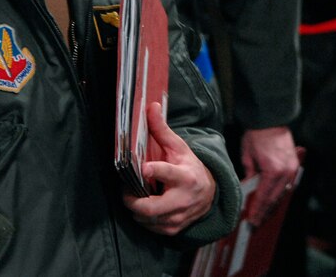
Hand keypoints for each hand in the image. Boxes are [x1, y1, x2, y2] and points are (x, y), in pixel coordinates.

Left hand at [124, 102, 216, 235]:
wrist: (210, 193)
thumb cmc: (189, 167)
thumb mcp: (178, 148)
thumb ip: (162, 130)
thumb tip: (151, 106)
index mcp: (186, 177)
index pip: (168, 173)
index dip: (155, 171)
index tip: (144, 168)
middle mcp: (183, 200)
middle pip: (150, 207)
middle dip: (131, 201)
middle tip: (125, 190)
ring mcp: (179, 218)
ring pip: (146, 219)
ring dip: (135, 208)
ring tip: (135, 196)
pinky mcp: (173, 229)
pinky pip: (149, 227)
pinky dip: (142, 217)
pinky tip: (145, 206)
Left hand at [240, 126, 300, 226]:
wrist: (270, 119)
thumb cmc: (257, 135)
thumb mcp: (247, 157)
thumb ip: (249, 175)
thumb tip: (248, 188)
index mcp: (273, 171)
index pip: (264, 197)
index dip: (257, 210)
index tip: (252, 220)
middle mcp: (285, 172)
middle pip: (275, 199)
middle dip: (265, 212)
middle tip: (256, 223)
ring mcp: (292, 169)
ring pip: (282, 193)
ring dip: (272, 205)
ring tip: (263, 214)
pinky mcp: (294, 164)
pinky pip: (287, 184)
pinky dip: (279, 193)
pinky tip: (272, 200)